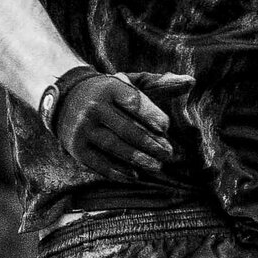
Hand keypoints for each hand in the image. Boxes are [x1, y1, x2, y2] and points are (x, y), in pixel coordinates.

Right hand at [47, 69, 194, 183]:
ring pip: (114, 146)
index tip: (165, 128)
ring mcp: (83, 128)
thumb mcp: (130, 83)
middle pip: (126, 128)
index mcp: (110, 88)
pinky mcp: (77, 147)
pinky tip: (134, 175)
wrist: (66, 99)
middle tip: (168, 153)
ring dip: (137, 159)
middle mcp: (94, 107)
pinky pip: (99, 162)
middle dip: (150, 143)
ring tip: (156, 166)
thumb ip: (160, 84)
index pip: (133, 102)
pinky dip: (118, 171)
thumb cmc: (109, 93)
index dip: (151, 116)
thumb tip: (192, 82)